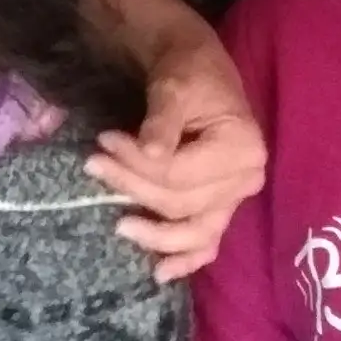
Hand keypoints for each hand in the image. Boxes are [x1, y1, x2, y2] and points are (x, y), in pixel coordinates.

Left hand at [91, 20, 266, 280]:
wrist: (197, 68)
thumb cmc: (188, 73)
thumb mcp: (173, 88)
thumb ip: (162, 121)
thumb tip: (151, 152)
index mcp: (243, 148)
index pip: (180, 173)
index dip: (137, 164)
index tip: (103, 141)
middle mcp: (246, 179)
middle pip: (182, 201)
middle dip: (134, 186)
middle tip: (94, 165)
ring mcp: (235, 197)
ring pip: (193, 229)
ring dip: (155, 233)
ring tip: (119, 226)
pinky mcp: (221, 205)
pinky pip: (207, 240)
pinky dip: (186, 258)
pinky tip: (160, 273)